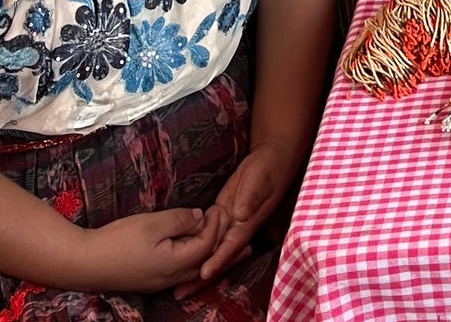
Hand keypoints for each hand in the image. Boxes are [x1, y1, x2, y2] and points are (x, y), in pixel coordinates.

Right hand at [82, 208, 217, 293]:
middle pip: (206, 262)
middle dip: (220, 241)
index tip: (217, 207)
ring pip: (194, 269)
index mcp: (175, 265)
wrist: (84, 263)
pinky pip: (181, 271)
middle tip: (227, 222)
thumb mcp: (152, 223)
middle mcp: (171, 279)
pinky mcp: (151, 281)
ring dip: (209, 251)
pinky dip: (193, 257)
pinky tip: (192, 245)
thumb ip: (180, 219)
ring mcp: (160, 283)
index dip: (215, 225)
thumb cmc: (117, 241)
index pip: (208, 245)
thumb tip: (201, 216)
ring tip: (218, 235)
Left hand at [173, 141, 295, 297]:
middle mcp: (238, 227)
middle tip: (181, 292)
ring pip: (211, 248)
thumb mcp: (261, 180)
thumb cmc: (269, 168)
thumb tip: (241, 214)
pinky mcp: (222, 212)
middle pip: (218, 255)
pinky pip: (208, 233)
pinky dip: (197, 246)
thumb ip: (252, 197)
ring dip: (196, 265)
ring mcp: (230, 221)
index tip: (204, 274)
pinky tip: (182, 255)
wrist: (272, 158)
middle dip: (201, 275)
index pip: (231, 246)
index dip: (219, 260)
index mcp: (249, 222)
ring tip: (178, 283)